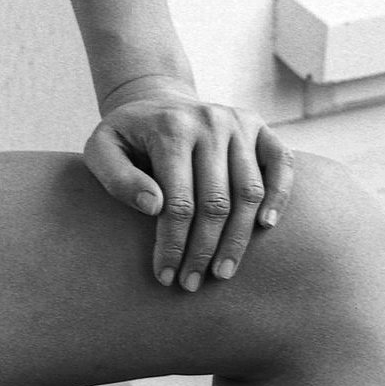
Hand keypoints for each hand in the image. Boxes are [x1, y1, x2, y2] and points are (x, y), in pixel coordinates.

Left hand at [83, 77, 294, 291]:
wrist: (156, 102)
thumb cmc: (128, 136)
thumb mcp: (103, 149)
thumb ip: (117, 177)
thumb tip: (153, 206)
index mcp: (170, 128)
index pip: (178, 201)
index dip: (173, 244)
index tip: (165, 275)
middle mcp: (209, 121)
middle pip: (216, 202)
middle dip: (203, 250)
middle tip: (192, 283)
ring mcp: (238, 123)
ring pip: (249, 192)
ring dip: (238, 239)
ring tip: (222, 272)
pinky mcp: (259, 127)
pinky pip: (281, 163)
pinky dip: (279, 196)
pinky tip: (265, 227)